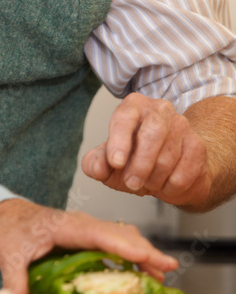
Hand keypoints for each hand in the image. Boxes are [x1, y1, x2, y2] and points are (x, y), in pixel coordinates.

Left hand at [0, 197, 177, 293]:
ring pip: (119, 235)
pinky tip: (145, 269)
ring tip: (163, 272)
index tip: (143, 255)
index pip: (96, 233)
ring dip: (142, 251)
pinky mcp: (86, 236)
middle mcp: (78, 223)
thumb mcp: (8, 256)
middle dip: (143, 249)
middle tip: (167, 267)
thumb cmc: (8, 230)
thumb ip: (14, 279)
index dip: (121, 244)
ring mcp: (84, 228)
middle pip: (116, 233)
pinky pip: (114, 241)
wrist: (3, 214)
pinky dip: (131, 252)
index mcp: (63, 225)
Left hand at [82, 92, 212, 206]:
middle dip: (140, 164)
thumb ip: (96, 163)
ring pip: (168, 157)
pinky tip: (164, 184)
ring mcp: (182, 126)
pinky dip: (169, 187)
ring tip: (146, 183)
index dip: (119, 140)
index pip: (124, 117)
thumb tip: (96, 168)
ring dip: (153, 180)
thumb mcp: (109, 162)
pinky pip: (183, 172)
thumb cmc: (135, 159)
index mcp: (133, 106)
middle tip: (131, 183)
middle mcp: (159, 110)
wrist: (171, 169)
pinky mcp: (197, 146)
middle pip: (152, 133)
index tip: (115, 163)